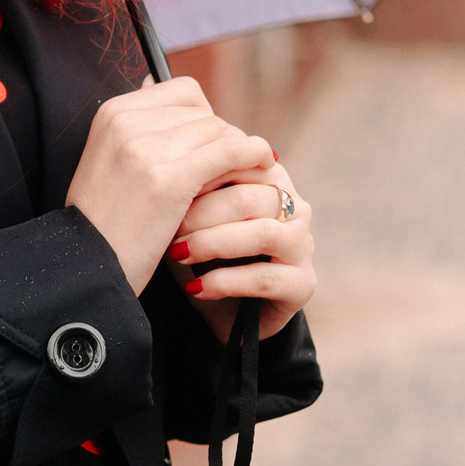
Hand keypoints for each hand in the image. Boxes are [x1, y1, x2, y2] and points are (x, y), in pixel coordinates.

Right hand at [64, 78, 274, 292]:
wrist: (88, 264)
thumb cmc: (106, 219)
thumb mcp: (112, 161)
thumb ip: (144, 131)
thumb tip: (189, 103)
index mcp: (112, 113)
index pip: (182, 93)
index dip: (205, 118)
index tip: (210, 146)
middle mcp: (127, 122)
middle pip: (204, 113)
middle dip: (224, 139)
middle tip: (232, 167)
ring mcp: (146, 149)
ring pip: (219, 130)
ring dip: (239, 151)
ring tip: (244, 175)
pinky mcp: (170, 179)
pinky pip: (229, 151)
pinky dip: (254, 153)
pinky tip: (265, 163)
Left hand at [165, 159, 315, 341]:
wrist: (223, 306)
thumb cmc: (203, 249)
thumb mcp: (193, 213)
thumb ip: (191, 184)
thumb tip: (160, 159)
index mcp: (271, 177)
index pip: (240, 162)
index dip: (200, 173)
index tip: (164, 186)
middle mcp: (295, 207)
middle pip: (249, 198)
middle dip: (201, 212)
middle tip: (167, 226)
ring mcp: (303, 245)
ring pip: (262, 234)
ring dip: (212, 244)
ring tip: (177, 254)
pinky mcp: (303, 284)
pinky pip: (264, 278)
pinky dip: (224, 282)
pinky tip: (195, 288)